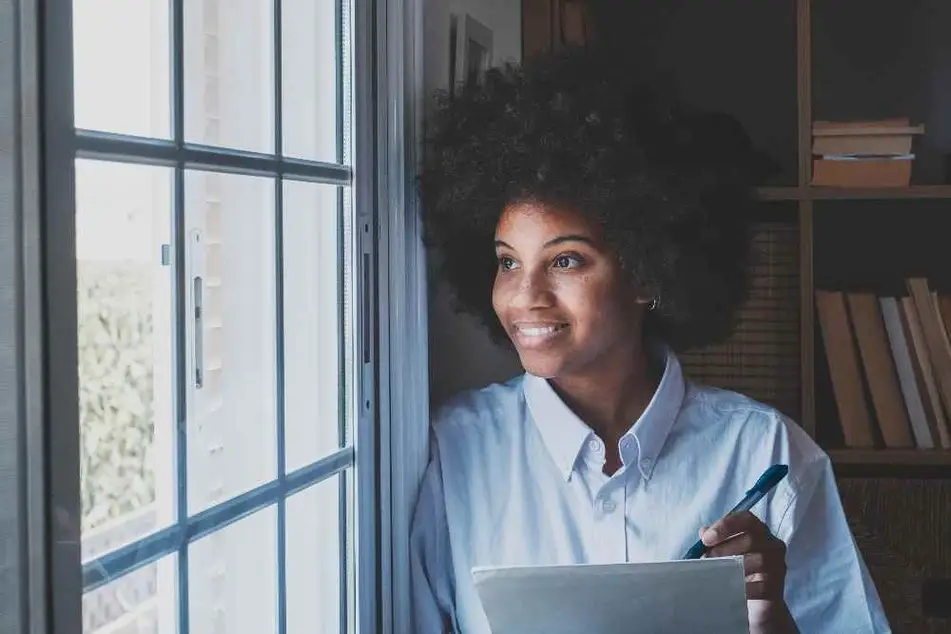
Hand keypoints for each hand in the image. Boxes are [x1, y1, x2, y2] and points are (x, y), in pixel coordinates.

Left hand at [700, 511, 798, 633]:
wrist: (758, 602)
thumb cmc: (738, 570)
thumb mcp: (724, 552)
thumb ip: (715, 540)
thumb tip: (703, 532)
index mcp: (758, 530)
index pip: (746, 519)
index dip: (726, 526)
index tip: (706, 539)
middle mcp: (772, 544)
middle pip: (751, 539)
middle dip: (725, 548)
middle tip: (707, 558)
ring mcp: (778, 566)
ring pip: (758, 561)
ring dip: (734, 567)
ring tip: (716, 573)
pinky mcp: (778, 587)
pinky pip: (761, 585)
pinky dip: (744, 587)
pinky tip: (730, 589)